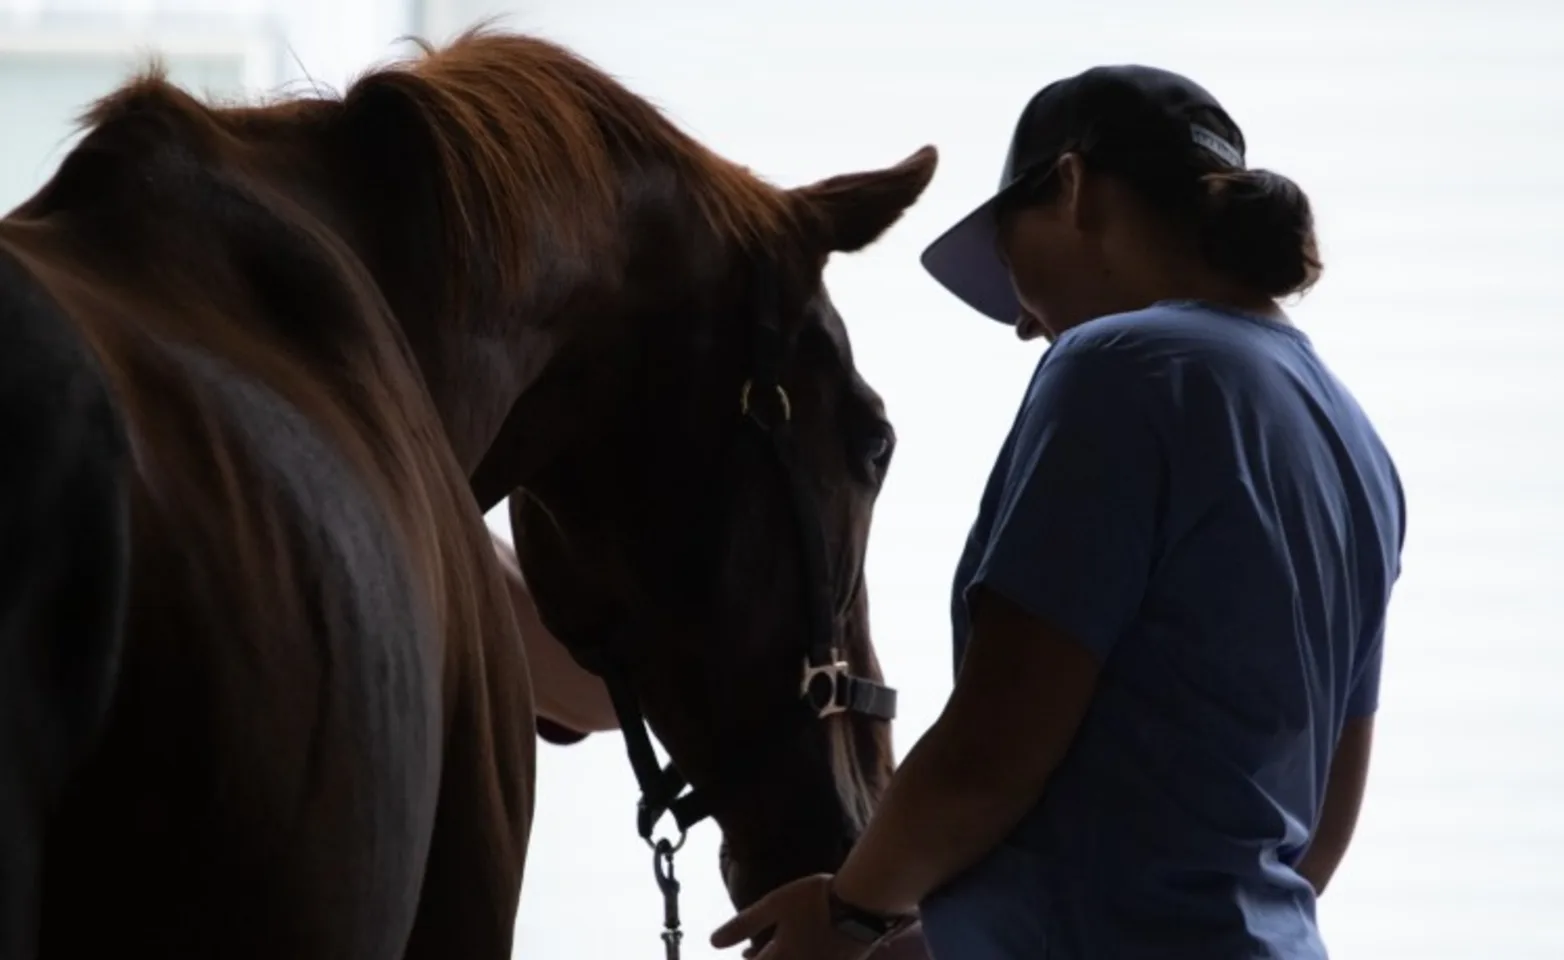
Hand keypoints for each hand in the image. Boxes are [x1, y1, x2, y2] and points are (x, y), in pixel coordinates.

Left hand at [710, 874, 875, 959]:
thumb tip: (712, 942)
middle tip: (749, 954)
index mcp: (781, 957)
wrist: (862, 903)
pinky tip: (805, 952)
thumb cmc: (815, 899)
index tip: (742, 955)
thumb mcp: (774, 905)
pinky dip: (807, 959)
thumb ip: (744, 924)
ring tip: (776, 954)